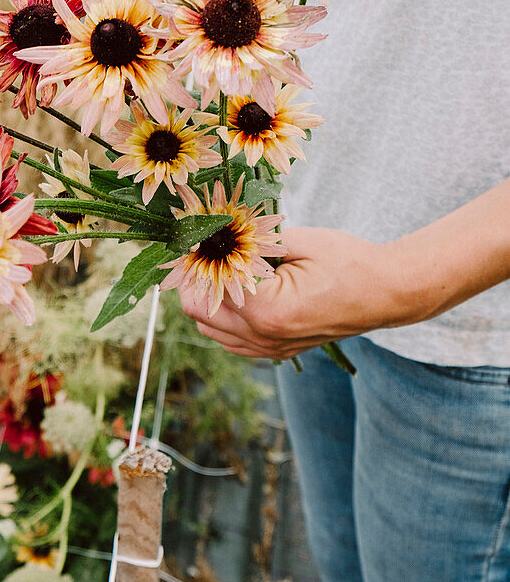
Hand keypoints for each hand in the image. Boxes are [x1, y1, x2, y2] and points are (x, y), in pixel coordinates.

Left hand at [179, 227, 412, 359]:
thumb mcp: (299, 241)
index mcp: (267, 310)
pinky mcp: (277, 351)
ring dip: (205, 297)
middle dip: (193, 276)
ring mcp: (271, 349)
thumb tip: (212, 233)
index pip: (207, 283)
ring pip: (209, 328)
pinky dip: (222, 316)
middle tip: (202, 246)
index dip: (198, 253)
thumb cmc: (349, 262)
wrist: (387, 294)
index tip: (196, 231)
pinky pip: (231, 340)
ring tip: (219, 264)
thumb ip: (251, 241)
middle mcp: (264, 337)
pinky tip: (237, 288)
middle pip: (197, 310)